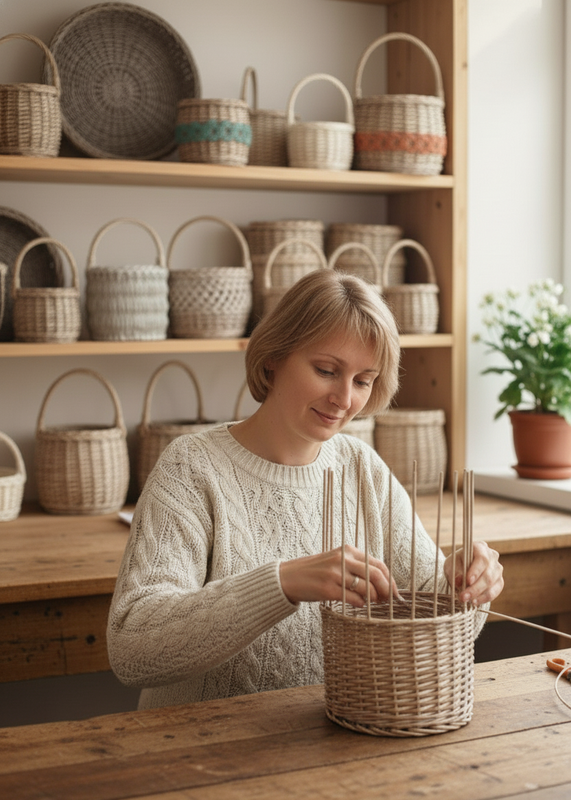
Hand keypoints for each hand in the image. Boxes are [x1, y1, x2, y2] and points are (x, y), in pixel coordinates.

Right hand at [279, 545, 401, 607]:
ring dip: (374, 599)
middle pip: (376, 575)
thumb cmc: (316, 572)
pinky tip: (359, 605)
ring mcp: (335, 574)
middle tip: (389, 601)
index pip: (378, 564)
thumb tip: (382, 583)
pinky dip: (360, 604)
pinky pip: (353, 598)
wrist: (288, 577)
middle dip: (387, 590)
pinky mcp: (328, 589)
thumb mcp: (337, 561)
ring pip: (367, 588)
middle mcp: (342, 559)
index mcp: (347, 550)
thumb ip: (356, 567)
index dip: (390, 579)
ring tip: (372, 603)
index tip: (395, 591)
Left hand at [444, 541, 503, 605]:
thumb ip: (454, 572)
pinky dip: (485, 598)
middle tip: (463, 597)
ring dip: (479, 594)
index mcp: (480, 547)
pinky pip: (495, 591)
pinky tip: (475, 602)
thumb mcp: (451, 565)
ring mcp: (498, 569)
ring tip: (467, 601)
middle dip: (475, 587)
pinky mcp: (499, 581)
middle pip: (488, 573)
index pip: (482, 558)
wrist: (461, 570)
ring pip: (492, 583)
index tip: (468, 581)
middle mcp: (492, 556)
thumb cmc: (456, 564)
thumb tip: (459, 581)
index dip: (476, 571)